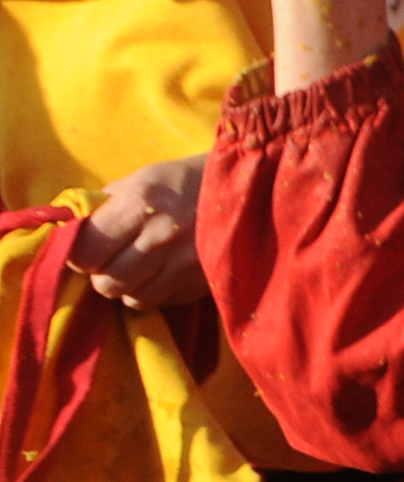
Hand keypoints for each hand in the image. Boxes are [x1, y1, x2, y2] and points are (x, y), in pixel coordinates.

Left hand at [73, 153, 208, 307]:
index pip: (83, 253)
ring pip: (132, 298)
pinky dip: (159, 291)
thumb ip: (106, 207)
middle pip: (105, 283)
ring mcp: (185, 264)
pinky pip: (162, 302)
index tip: (90, 248)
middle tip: (117, 258)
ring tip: (145, 266)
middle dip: (105, 274)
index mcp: (139, 204)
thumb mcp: (143, 179)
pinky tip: (169, 271)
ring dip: (132, 286)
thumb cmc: (187, 179)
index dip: (80, 255)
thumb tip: (71, 231)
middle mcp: (160, 237)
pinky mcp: (203, 282)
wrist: (254, 185)